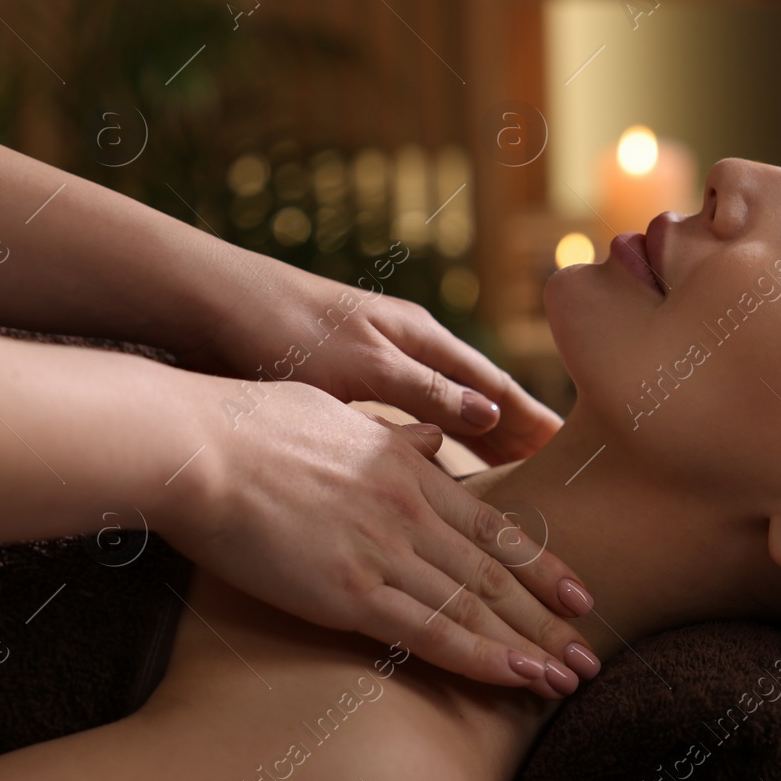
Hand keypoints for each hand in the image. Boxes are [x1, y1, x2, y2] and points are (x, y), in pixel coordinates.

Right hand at [158, 378, 597, 698]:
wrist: (200, 446)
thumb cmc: (255, 427)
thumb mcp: (342, 417)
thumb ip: (394, 438)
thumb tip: (430, 437)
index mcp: (411, 472)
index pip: (495, 529)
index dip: (542, 566)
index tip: (578, 593)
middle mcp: (411, 513)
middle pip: (498, 574)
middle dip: (549, 617)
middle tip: (591, 651)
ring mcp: (384, 552)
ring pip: (476, 608)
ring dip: (528, 646)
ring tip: (570, 677)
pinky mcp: (347, 591)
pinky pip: (429, 633)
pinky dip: (480, 658)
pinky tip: (516, 677)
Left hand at [175, 245, 560, 464]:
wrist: (210, 304)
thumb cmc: (283, 331)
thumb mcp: (360, 365)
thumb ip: (424, 391)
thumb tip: (490, 413)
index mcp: (421, 340)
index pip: (496, 388)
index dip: (532, 423)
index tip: (570, 452)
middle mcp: (408, 350)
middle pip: (479, 398)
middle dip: (517, 435)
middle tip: (558, 474)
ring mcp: (378, 363)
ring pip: (446, 408)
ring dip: (479, 441)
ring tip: (510, 476)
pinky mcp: (345, 381)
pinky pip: (410, 418)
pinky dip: (434, 441)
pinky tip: (433, 463)